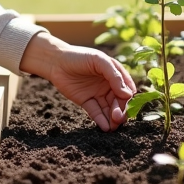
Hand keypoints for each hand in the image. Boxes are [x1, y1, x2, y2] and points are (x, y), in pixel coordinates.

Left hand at [20, 34, 134, 131]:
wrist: (55, 61)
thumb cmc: (79, 56)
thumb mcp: (99, 60)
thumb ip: (114, 76)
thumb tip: (127, 94)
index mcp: (115, 73)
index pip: (127, 89)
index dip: (128, 99)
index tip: (126, 107)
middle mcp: (108, 85)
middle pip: (119, 102)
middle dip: (120, 111)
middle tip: (117, 119)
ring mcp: (97, 94)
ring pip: (109, 109)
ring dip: (112, 119)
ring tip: (112, 127)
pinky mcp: (86, 101)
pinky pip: (96, 113)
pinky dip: (101, 120)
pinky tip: (105, 127)